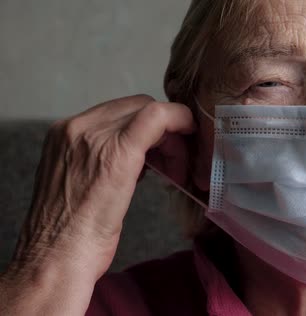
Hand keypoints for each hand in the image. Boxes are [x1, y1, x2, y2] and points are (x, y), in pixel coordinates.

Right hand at [0, 95, 194, 314]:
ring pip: (149, 110)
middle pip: (136, 107)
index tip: (162, 150)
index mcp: (65, 133)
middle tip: (174, 163)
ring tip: (175, 171)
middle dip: (162, 131)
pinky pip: (157, 117)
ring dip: (170, 138)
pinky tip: (190, 137)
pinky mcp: (118, 151)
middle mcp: (77, 127)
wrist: (58, 257)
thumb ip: (104, 160)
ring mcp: (95, 136)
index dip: (147, 127)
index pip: (119, 111)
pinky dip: (179, 121)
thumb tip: (141, 155)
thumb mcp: (83, 183)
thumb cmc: (73, 233)